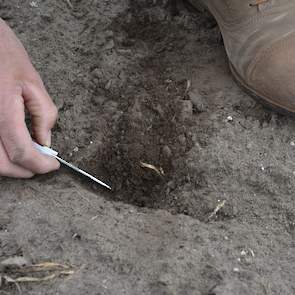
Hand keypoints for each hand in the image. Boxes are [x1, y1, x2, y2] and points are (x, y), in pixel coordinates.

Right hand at [0, 19, 59, 177]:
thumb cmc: (4, 54)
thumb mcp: (33, 82)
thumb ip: (44, 114)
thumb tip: (45, 141)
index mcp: (2, 108)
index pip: (21, 150)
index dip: (39, 164)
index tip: (52, 165)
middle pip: (2, 163)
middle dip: (24, 170)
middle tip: (42, 166)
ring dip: (10, 165)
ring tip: (29, 158)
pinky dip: (0, 154)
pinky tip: (12, 147)